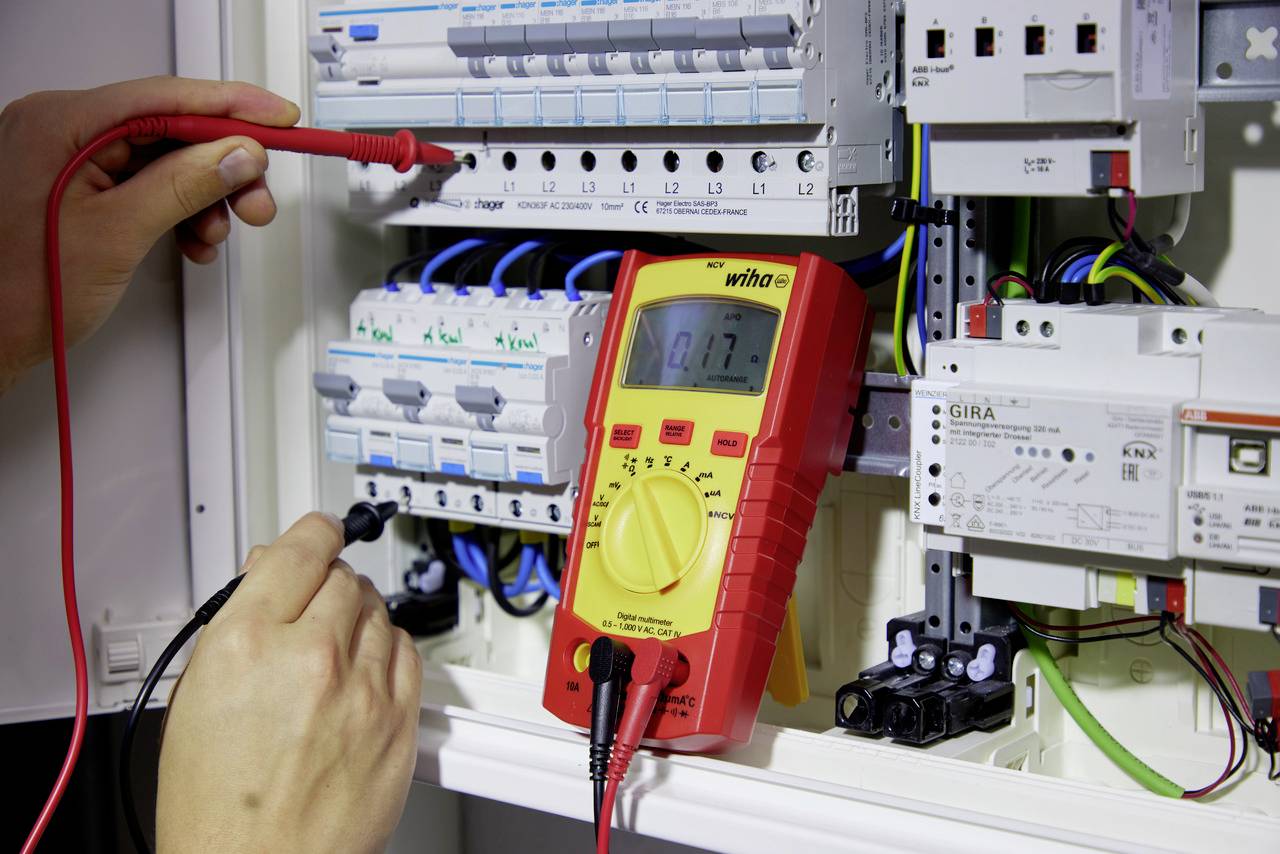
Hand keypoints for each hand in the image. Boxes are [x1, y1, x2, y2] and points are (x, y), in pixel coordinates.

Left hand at [0, 76, 299, 390]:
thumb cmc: (21, 290)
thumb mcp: (119, 232)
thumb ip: (184, 185)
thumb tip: (236, 155)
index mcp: (61, 123)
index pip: (166, 98)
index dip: (232, 108)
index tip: (279, 120)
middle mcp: (62, 132)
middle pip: (170, 131)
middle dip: (223, 167)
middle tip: (256, 198)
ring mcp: (69, 161)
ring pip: (165, 163)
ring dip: (204, 198)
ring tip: (217, 232)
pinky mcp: (79, 190)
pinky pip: (146, 186)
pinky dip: (179, 212)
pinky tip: (192, 239)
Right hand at [157, 513, 422, 853]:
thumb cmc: (217, 805)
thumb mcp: (195, 698)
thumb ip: (236, 623)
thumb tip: (269, 575)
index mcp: (247, 644)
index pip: (299, 548)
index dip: (311, 533)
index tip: (318, 530)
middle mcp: (311, 657)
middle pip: (343, 577)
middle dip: (327, 586)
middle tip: (311, 610)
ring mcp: (362, 689)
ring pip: (379, 610)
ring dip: (358, 618)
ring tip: (331, 652)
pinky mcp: (399, 719)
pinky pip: (407, 651)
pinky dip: (387, 650)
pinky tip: (364, 670)